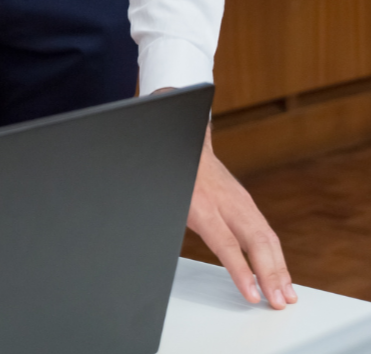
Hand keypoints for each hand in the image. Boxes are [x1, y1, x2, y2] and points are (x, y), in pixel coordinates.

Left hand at [186, 126, 296, 308]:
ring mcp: (241, 202)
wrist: (190, 146)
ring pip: (266, 237)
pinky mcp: (248, 205)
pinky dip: (277, 257)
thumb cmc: (178, 176)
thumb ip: (175, 219)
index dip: (240, 270)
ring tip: (287, 297)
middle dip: (270, 274)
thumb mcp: (170, 199)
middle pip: (255, 241)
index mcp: (202, 203)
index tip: (252, 294)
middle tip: (278, 302)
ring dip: (279, 269)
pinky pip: (266, 233)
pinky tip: (282, 278)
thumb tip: (162, 247)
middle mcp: (227, 202)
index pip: (225, 241)